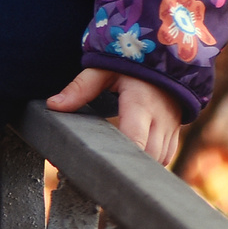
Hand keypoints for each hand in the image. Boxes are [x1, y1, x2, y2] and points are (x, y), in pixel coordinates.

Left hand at [45, 68, 183, 164]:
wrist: (163, 57)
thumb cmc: (128, 64)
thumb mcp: (102, 71)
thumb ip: (79, 89)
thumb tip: (53, 105)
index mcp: (140, 102)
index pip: (135, 137)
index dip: (122, 157)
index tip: (103, 167)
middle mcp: (159, 118)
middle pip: (147, 155)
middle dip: (128, 165)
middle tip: (103, 171)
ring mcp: (170, 126)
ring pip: (158, 159)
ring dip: (140, 165)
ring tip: (116, 167)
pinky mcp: (174, 131)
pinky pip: (166, 156)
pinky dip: (152, 162)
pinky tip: (134, 161)